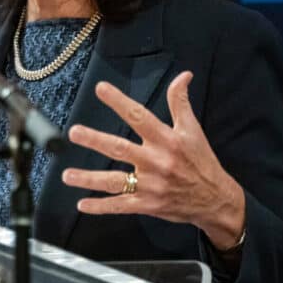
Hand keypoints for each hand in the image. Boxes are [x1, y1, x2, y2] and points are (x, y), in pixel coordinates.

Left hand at [61, 72, 245, 250]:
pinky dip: (101, 206)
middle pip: (121, 149)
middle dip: (96, 140)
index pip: (139, 116)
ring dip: (89, 179)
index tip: (100, 89)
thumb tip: (183, 76)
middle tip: (74, 132)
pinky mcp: (147, 204)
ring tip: (67, 175)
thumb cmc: (201, 162)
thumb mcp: (193, 130)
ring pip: (115, 181)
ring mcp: (150, 185)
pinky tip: (82, 204)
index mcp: (167, 140)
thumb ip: (181, 102)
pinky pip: (120, 206)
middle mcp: (156, 162)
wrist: (215, 200)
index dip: (119, 102)